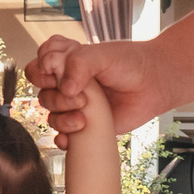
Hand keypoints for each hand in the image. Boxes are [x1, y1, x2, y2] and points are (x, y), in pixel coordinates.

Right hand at [30, 38, 160, 134]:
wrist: (154, 83)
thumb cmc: (130, 63)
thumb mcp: (102, 55)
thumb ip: (79, 63)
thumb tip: (65, 87)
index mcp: (66, 61)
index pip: (38, 65)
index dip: (43, 71)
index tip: (58, 72)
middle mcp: (67, 83)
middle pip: (41, 93)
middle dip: (57, 97)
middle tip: (81, 96)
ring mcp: (75, 105)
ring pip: (51, 116)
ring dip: (62, 118)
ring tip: (84, 115)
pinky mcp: (85, 125)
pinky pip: (63, 136)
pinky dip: (64, 138)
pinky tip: (74, 136)